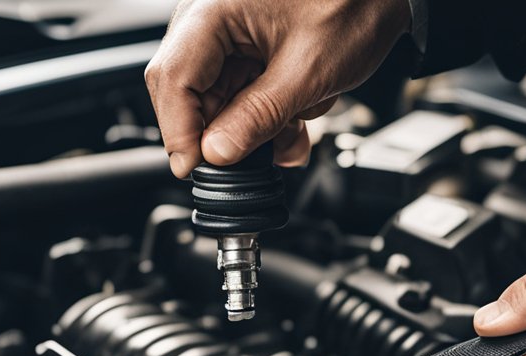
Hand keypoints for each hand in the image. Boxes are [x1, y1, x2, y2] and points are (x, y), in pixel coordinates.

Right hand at [145, 0, 411, 177]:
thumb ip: (258, 116)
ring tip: (293, 132)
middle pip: (187, 94)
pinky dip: (265, 117)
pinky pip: (238, 94)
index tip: (196, 168)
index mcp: (212, 9)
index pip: (172, 78)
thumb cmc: (353, 4)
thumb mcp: (308, 72)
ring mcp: (225, 33)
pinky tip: (294, 124)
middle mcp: (208, 17)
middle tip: (257, 158)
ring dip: (253, 130)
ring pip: (216, 101)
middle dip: (224, 134)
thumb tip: (216, 154)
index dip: (180, 131)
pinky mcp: (243, 47)